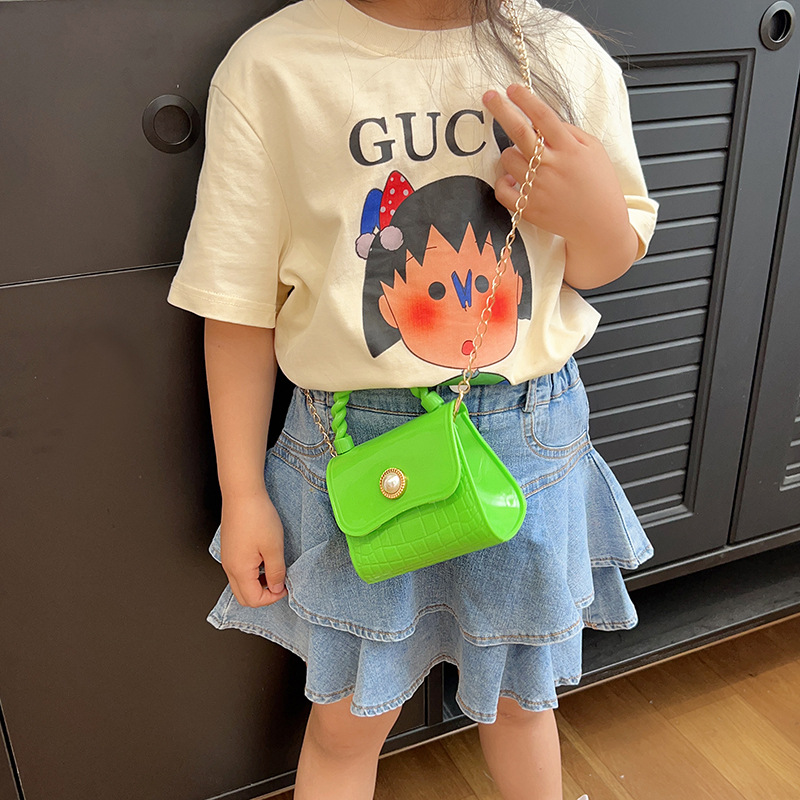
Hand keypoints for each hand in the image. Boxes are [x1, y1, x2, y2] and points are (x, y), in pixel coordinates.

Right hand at [219, 488, 287, 606]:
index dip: (272, 598)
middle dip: (263, 595)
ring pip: (240, 584)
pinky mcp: (229, 549)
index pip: (253, 600)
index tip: (285, 586)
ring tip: (273, 568)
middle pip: (243, 596)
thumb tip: (276, 588)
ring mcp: (227, 558)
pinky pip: (238, 570)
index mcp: (239, 570)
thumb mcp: (274, 547)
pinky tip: (263, 558)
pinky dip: (252, 573)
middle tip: (279, 582)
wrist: (242, 494)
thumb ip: (276, 572)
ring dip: (257, 584)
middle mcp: (229, 567)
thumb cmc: (257, 516)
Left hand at [482, 83, 631, 250]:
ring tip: (526, 161)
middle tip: (489, 96)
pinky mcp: (528, 208)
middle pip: (519, 132)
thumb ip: (569, 132)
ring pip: (507, 159)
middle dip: (502, 110)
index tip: (512, 88)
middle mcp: (551, 166)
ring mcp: (538, 188)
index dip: (526, 99)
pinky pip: (501, 188)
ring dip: (511, 154)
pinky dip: (503, 181)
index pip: (543, 116)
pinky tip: (514, 179)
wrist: (599, 225)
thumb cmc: (598, 184)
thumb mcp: (593, 150)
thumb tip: (542, 120)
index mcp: (569, 148)